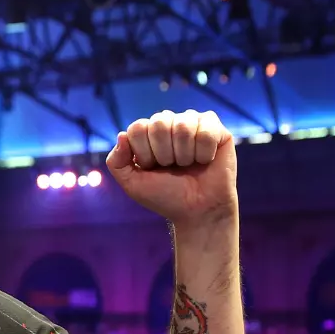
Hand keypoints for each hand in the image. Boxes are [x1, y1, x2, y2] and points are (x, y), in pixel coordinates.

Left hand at [106, 110, 236, 228]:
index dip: (144, 152)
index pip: (138, 127)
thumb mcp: (132, 183)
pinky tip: (205, 161)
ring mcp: (194, 124)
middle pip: (160, 122)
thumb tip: (121, 135)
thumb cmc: (165, 196)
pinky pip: (206, 130)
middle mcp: (170, 124)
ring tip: (188, 165)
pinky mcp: (217, 130)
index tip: (152, 168)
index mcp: (148, 134)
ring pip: (183, 126)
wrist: (197, 211)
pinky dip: (204, 153)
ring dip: (184, 155)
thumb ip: (116, 162)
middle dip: (164, 153)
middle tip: (171, 167)